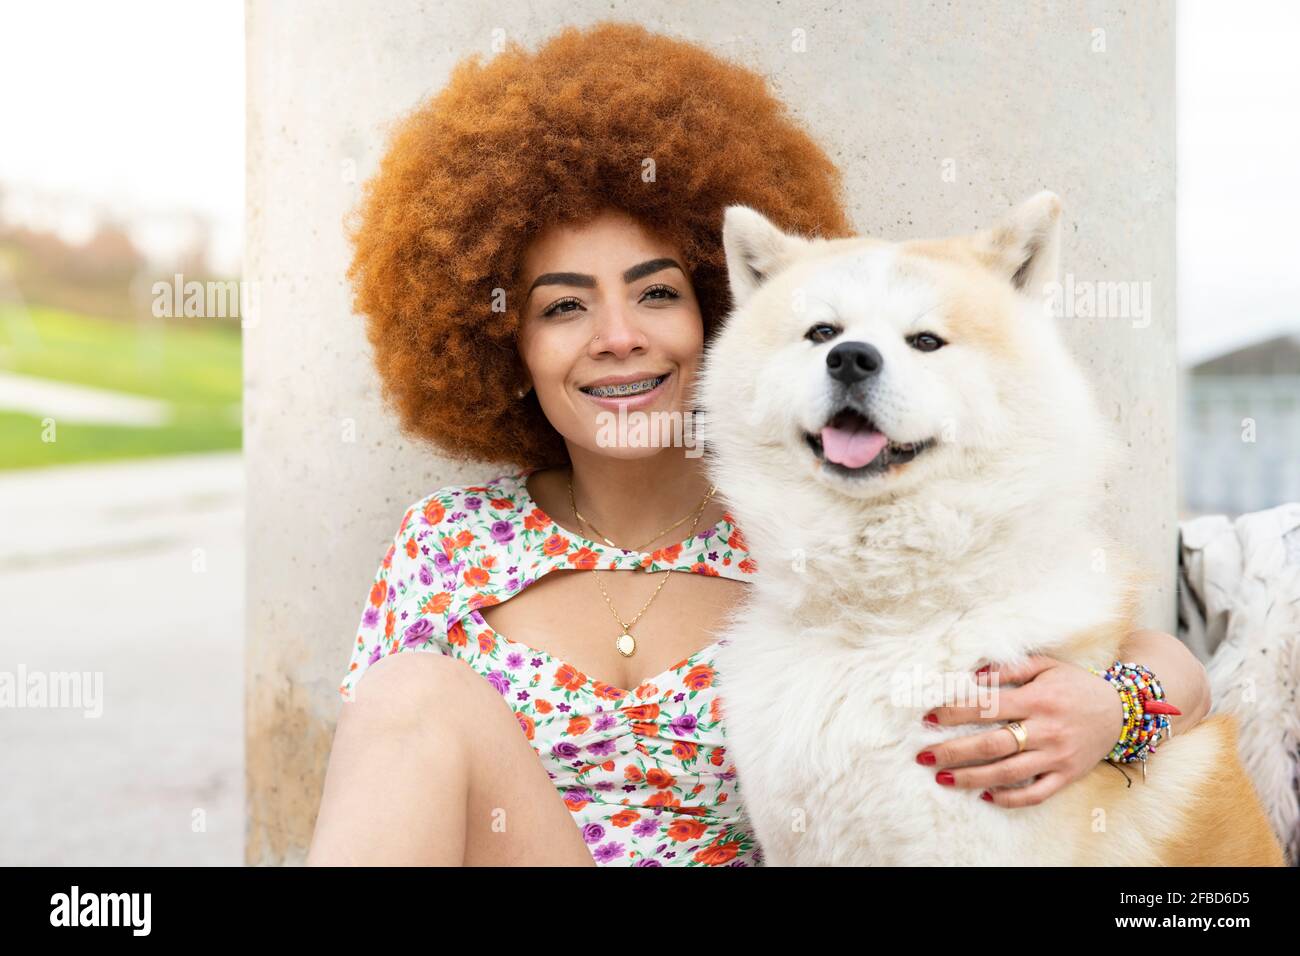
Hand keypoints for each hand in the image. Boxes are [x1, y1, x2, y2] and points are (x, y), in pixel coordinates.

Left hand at [915, 655, 1124, 807]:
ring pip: (1009, 773)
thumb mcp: (1045, 666)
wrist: (1122, 711)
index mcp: (1038, 700)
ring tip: (943, 778)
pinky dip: (1009, 797)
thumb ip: (1009, 669)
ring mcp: (1057, 756)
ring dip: (972, 777)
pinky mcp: (1067, 775)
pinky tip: (985, 795)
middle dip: (954, 751)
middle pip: (993, 744)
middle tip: (924, 755)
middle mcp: (1046, 730)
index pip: (988, 707)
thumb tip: (973, 674)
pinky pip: (1036, 793)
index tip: (929, 718)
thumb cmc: (1075, 685)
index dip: (956, 713)